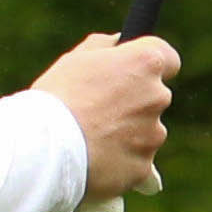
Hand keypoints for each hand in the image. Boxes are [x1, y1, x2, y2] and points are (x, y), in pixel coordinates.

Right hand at [29, 31, 176, 205]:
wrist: (43, 149)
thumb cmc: (56, 99)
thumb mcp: (74, 60)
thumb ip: (102, 47)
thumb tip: (117, 43)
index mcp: (144, 63)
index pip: (168, 59)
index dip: (153, 67)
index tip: (138, 74)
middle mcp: (157, 97)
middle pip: (154, 98)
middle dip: (134, 104)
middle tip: (100, 112)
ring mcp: (153, 135)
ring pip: (146, 134)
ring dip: (127, 136)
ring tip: (90, 142)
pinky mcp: (143, 167)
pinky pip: (138, 166)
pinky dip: (123, 166)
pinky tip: (98, 166)